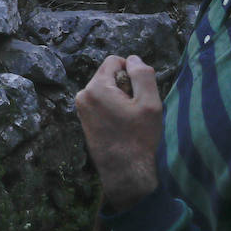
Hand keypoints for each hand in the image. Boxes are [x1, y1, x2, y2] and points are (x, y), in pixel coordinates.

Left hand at [74, 55, 161, 211]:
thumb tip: (133, 59)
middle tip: (135, 109)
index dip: (132, 72)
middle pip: (109, 76)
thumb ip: (142, 74)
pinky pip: (101, 103)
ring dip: (120, 99)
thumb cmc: (139, 138)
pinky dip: (113, 109)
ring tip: (128, 119)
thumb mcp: (149, 103)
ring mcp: (81, 109)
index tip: (140, 93)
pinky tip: (121, 126)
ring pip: (106, 90)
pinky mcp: (84, 120)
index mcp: (96, 87)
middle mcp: (83, 95)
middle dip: (125, 86)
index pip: (115, 61)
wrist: (124, 171)